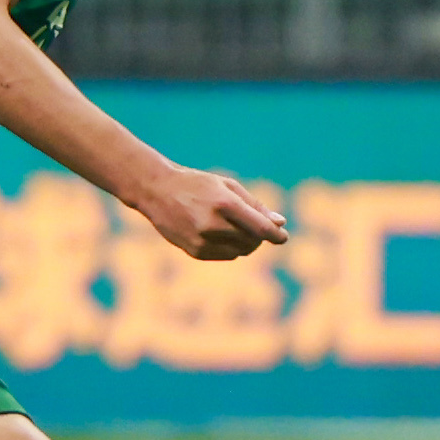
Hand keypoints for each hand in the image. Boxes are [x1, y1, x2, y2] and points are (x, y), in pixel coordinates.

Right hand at [131, 165, 287, 260]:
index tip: (283, 237)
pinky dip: (229, 247)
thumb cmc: (196, 184)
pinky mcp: (195, 251)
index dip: (276, 235)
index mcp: (224, 204)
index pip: (261, 228)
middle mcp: (213, 224)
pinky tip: (218, 233)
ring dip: (245, 243)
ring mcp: (202, 240)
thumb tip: (280, 223)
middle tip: (254, 226)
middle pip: (252, 241)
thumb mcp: (227, 186)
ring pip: (241, 251)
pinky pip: (226, 256)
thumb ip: (255, 205)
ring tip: (235, 228)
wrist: (156, 191)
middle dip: (259, 236)